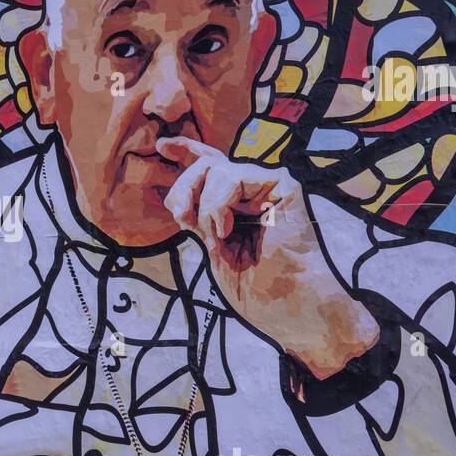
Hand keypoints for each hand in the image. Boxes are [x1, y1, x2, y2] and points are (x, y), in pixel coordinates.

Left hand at [159, 137, 379, 379]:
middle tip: (185, 219)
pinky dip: (217, 204)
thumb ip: (199, 218)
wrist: (293, 308)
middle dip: (184, 188)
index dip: (187, 150)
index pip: (213, 166)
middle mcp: (257, 190)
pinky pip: (231, 176)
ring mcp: (270, 185)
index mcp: (241, 204)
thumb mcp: (215, 249)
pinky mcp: (283, 184)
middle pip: (206, 164)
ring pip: (215, 168)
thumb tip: (178, 196)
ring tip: (218, 238)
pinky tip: (226, 230)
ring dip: (204, 207)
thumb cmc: (260, 289)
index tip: (163, 146)